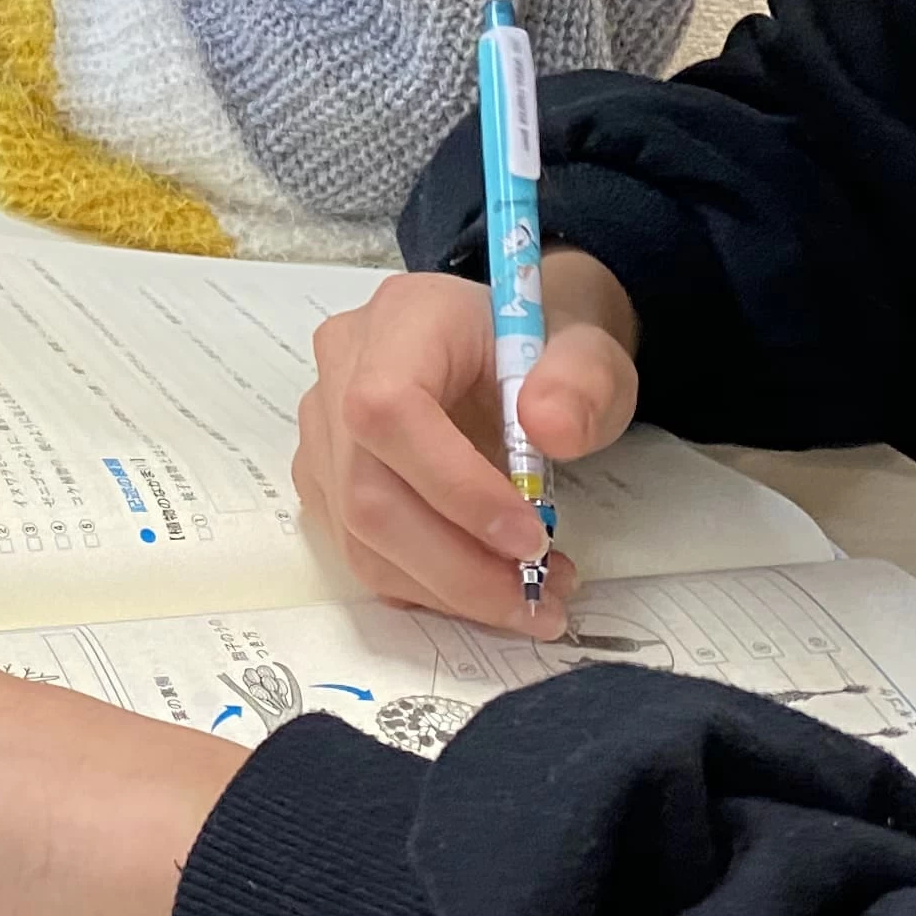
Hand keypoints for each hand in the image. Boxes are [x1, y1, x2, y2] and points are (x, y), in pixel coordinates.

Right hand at [292, 252, 640, 636]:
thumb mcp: (591, 353)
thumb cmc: (547, 350)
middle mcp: (341, 368)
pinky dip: (425, 586)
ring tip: (528, 595)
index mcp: (402, 319)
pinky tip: (484, 581)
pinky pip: (359, 549)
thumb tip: (553, 430)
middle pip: (365, 489)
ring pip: (357, 533)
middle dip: (457, 566)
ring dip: (446, 587)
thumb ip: (585, 381)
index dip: (452, 487)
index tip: (531, 539)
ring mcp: (323, 425)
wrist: (519, 350)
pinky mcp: (326, 475)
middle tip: (539, 596)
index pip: (388, 409)